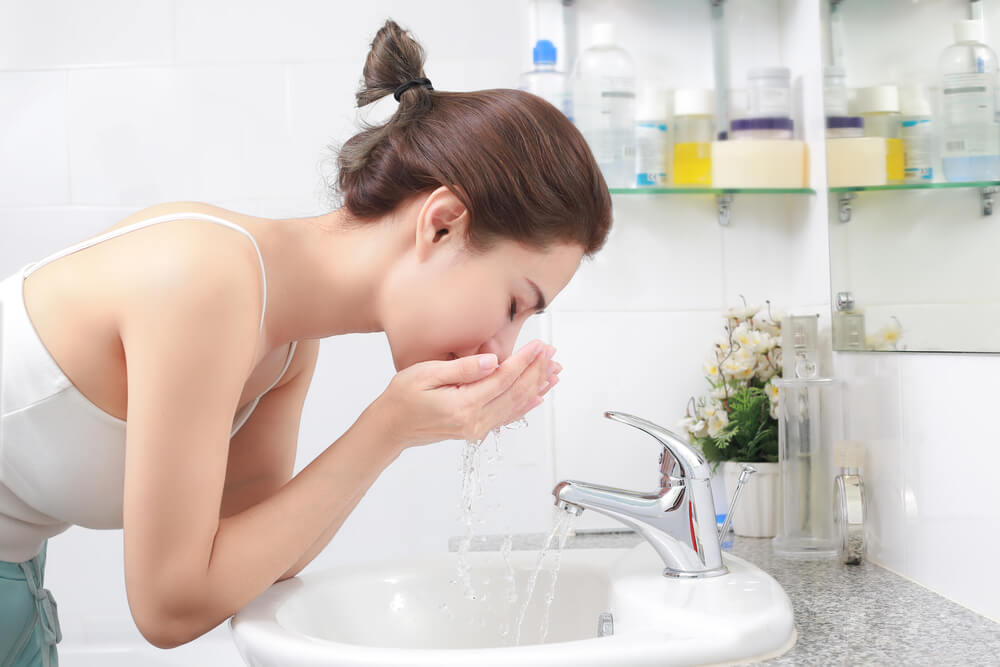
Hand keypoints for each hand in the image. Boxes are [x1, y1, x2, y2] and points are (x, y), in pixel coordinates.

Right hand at [370, 339, 561, 448]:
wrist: (389, 428)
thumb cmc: (401, 398)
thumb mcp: (425, 374)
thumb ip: (461, 369)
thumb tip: (492, 361)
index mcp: (463, 405)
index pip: (503, 379)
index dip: (524, 361)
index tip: (540, 346)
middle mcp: (475, 421)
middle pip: (515, 393)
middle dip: (536, 371)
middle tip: (551, 353)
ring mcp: (476, 429)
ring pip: (515, 406)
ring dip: (536, 387)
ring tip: (553, 370)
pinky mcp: (475, 430)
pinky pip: (507, 416)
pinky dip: (525, 404)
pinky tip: (538, 396)